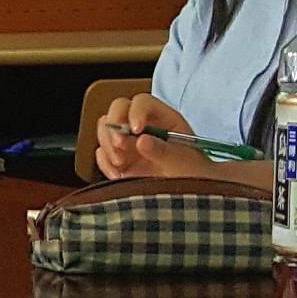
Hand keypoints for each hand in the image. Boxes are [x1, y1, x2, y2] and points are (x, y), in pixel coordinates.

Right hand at [92, 94, 209, 179]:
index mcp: (163, 118)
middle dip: (114, 126)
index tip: (136, 129)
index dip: (136, 111)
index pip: (143, 102)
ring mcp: (130, 141)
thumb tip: (142, 141)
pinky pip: (102, 154)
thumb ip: (163, 151)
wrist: (191, 195)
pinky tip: (118, 176)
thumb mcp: (183, 162)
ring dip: (107, 145)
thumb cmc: (194, 173)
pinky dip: (104, 164)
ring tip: (120, 163)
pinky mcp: (120, 159)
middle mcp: (143, 125)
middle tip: (120, 145)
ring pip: (105, 129)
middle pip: (118, 109)